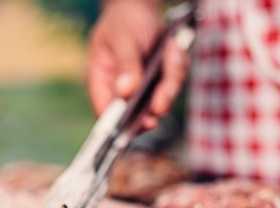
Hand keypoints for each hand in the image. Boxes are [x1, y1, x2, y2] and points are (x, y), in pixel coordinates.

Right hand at [86, 0, 188, 129]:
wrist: (139, 8)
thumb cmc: (123, 22)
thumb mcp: (123, 39)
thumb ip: (125, 64)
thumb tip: (125, 91)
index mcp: (101, 82)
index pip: (106, 113)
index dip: (122, 124)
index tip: (144, 123)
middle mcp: (121, 91)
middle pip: (138, 114)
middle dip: (156, 105)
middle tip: (164, 97)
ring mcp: (141, 89)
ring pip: (161, 100)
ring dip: (171, 80)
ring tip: (172, 52)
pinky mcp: (158, 82)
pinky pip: (174, 84)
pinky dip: (177, 66)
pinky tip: (173, 47)